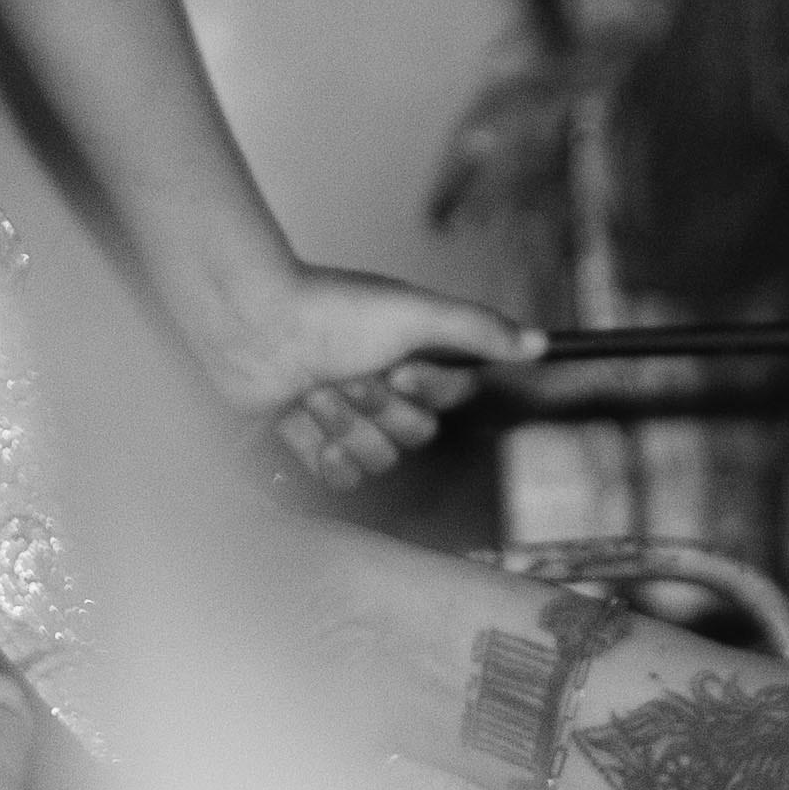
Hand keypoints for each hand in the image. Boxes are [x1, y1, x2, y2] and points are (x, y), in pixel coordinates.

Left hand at [206, 266, 540, 491]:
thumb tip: (541, 344)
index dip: (426, 390)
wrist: (247, 325)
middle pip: (416, 436)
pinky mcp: (306, 441)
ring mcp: (344, 417)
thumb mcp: (414, 311)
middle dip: (379, 409)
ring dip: (345, 427)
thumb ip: (480, 329)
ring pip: (379, 459)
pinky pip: (341, 480)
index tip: (397, 366)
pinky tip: (305, 428)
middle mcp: (381, 387)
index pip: (450, 399)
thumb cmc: (327, 308)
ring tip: (312, 392)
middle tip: (344, 376)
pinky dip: (324, 459)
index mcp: (409, 356)